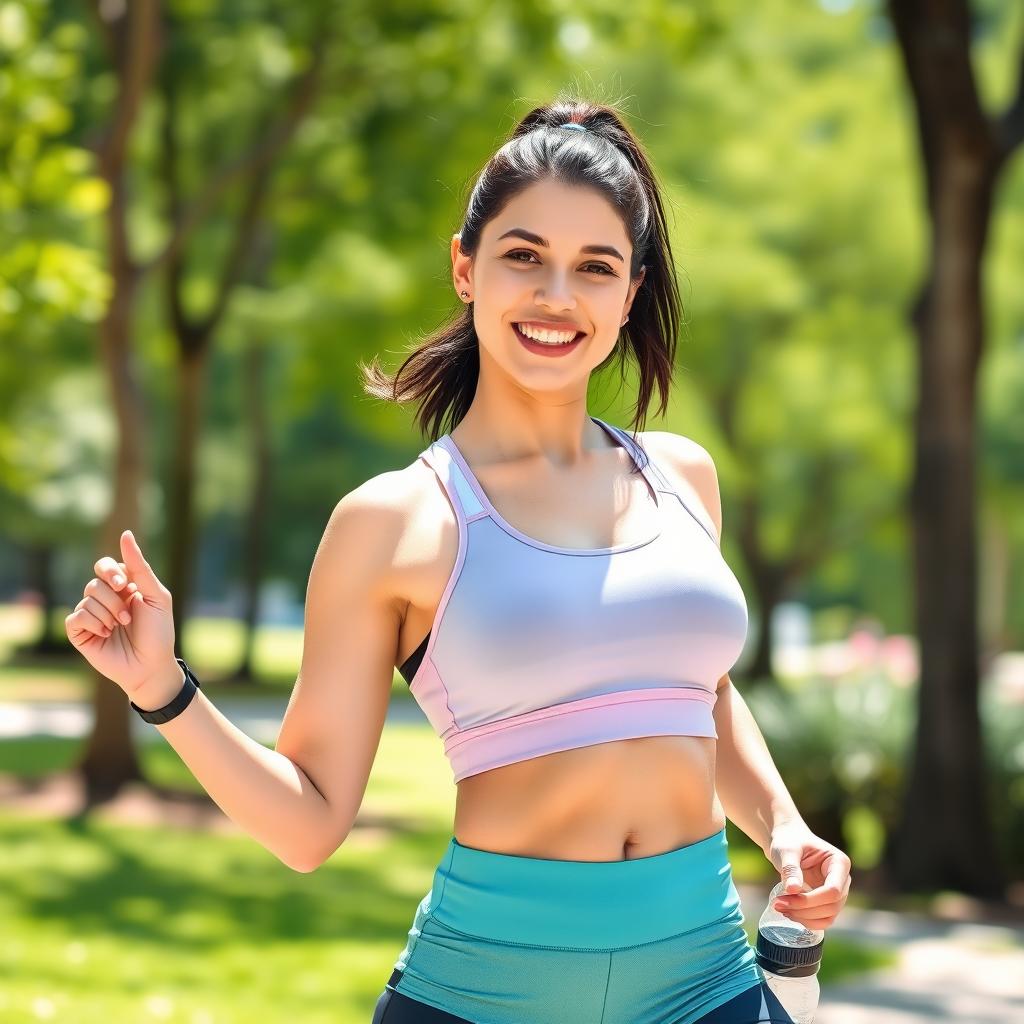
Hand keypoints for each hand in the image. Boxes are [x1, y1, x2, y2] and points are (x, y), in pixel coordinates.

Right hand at [64, 529, 176, 697]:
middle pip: (95, 583)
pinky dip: (94, 624)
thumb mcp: (156, 595)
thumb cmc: (158, 632)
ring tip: (121, 628)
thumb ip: (139, 566)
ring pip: (87, 599)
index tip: (123, 584)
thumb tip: (125, 534)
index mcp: (123, 588)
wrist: (151, 665)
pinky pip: (76, 617)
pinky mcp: (80, 632)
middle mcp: (105, 599)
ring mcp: (91, 615)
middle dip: (114, 599)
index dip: (110, 571)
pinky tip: (105, 634)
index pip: (105, 566)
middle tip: (128, 616)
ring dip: (109, 614)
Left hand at [765, 819, 851, 930]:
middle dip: (804, 909)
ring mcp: (837, 893)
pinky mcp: (827, 902)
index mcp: (839, 863)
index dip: (810, 900)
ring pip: (828, 916)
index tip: (784, 898)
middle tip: (777, 904)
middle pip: (831, 905)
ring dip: (805, 918)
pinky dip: (807, 921)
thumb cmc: (788, 841)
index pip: (833, 890)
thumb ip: (790, 868)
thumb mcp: (786, 850)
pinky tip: (789, 913)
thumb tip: (793, 890)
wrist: (786, 842)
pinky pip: (823, 919)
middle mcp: (843, 880)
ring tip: (780, 908)